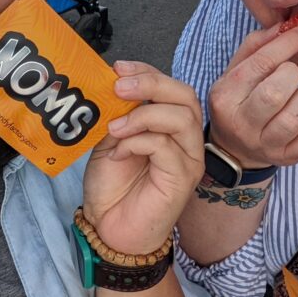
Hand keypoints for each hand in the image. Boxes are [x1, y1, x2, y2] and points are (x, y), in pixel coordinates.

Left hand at [82, 61, 203, 253]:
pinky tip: (118, 153)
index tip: (118, 67)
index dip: (147, 71)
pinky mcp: (183, 178)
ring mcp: (188, 158)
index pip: (171, 87)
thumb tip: (113, 83)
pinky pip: (165, 146)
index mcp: (170, 125)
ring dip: (144, 114)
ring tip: (115, 126)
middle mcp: (185, 139)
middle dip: (152, 84)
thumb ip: (118, 113)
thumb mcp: (110, 139)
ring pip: (182, 118)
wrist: (109, 229)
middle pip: (186, 96)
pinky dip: (138, 142)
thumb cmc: (112, 186)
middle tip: (120, 87)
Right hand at [206, 24, 297, 168]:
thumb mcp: (235, 71)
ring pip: (295, 118)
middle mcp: (241, 123)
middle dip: (292, 75)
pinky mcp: (285, 159)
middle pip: (275, 93)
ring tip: (294, 97)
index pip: (260, 63)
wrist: (234, 150)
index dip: (286, 43)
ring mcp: (264, 145)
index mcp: (225, 96)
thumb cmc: (239, 102)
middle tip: (290, 74)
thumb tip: (286, 26)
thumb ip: (257, 45)